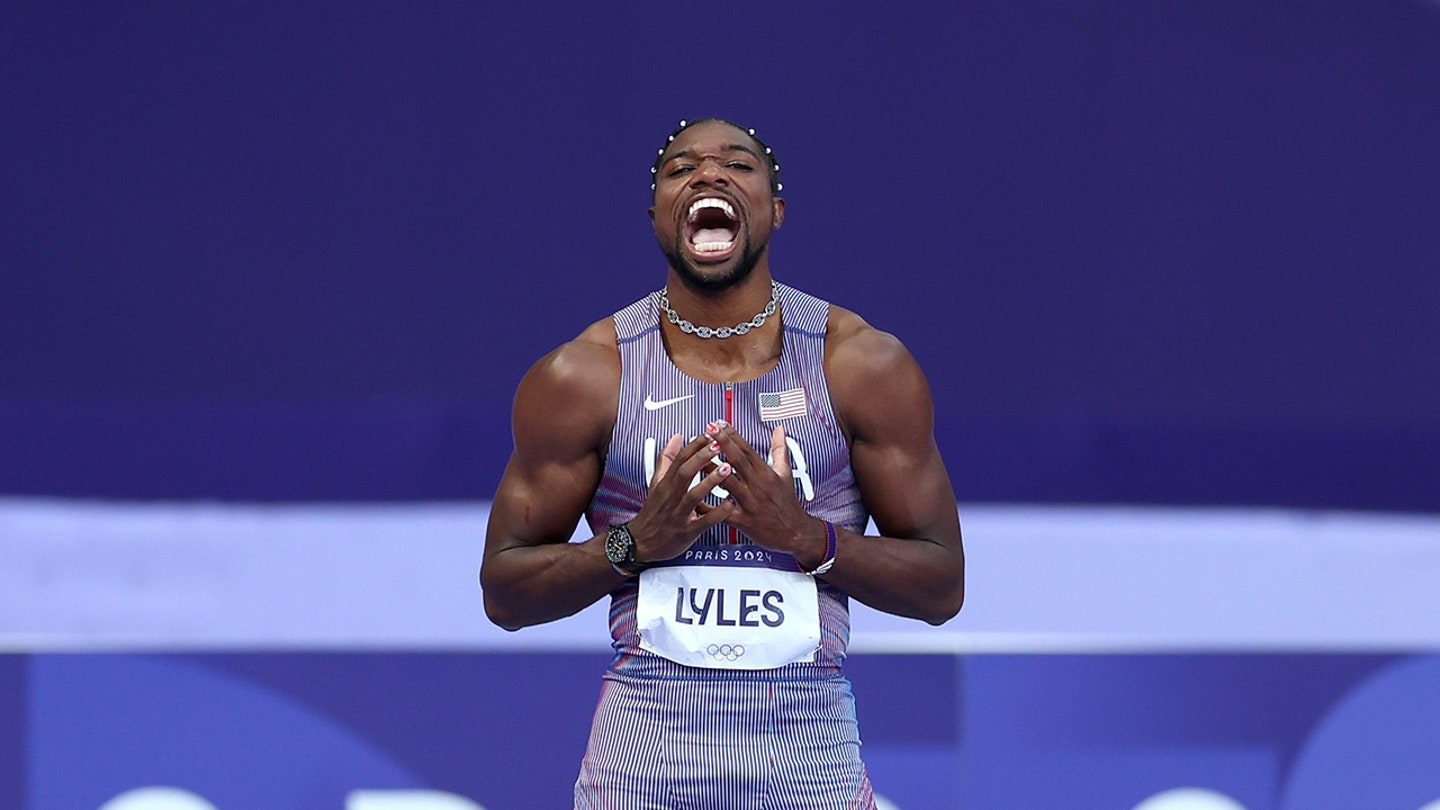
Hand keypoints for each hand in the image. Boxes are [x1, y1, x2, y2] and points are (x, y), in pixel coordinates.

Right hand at [626, 433, 734, 562]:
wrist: (640, 543)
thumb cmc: (653, 513)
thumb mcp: (656, 484)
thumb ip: (666, 460)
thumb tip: (676, 438)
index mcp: (665, 484)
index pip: (679, 459)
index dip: (694, 445)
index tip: (708, 434)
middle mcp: (671, 497)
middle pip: (684, 473)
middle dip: (702, 457)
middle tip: (718, 445)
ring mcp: (678, 514)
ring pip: (694, 495)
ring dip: (710, 481)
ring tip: (727, 469)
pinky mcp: (687, 532)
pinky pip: (704, 522)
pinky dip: (717, 513)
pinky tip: (730, 504)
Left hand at [705, 421, 826, 562]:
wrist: (795, 533)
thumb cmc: (788, 504)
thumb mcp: (787, 474)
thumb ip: (780, 450)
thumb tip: (779, 430)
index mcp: (767, 473)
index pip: (748, 449)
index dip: (733, 435)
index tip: (720, 423)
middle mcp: (758, 486)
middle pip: (738, 460)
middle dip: (722, 443)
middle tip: (708, 429)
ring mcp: (750, 503)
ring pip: (727, 483)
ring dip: (711, 469)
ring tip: (696, 458)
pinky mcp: (743, 521)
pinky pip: (721, 512)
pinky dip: (707, 506)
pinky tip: (694, 498)